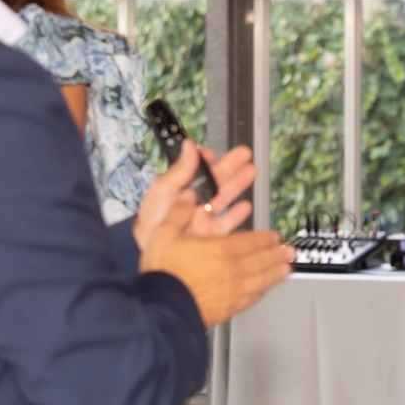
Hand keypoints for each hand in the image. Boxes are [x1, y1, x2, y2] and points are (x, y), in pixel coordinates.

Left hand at [133, 140, 253, 248]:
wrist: (156, 259)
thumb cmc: (152, 226)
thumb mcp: (163, 193)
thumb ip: (179, 171)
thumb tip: (190, 146)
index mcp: (180, 191)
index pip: (195, 171)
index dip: (206, 160)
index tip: (214, 153)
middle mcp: (193, 204)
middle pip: (216, 181)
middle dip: (231, 166)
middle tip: (245, 154)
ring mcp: (203, 221)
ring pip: (224, 198)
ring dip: (238, 185)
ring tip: (251, 172)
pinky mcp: (211, 237)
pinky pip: (228, 223)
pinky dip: (238, 214)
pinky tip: (246, 206)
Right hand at [139, 193, 292, 328]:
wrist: (163, 309)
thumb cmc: (164, 275)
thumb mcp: (164, 234)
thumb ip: (178, 213)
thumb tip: (188, 196)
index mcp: (221, 249)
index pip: (251, 241)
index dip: (265, 238)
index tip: (274, 236)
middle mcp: (232, 270)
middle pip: (262, 260)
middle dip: (278, 254)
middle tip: (290, 251)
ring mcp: (233, 291)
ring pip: (262, 280)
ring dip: (277, 273)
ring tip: (287, 270)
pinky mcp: (229, 308)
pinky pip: (252, 298)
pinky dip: (262, 292)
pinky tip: (264, 291)